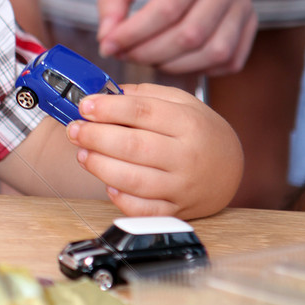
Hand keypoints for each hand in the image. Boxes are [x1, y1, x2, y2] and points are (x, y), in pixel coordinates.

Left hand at [65, 83, 242, 218]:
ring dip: (100, 166)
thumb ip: (145, 95)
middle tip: (75, 129)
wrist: (230, 168)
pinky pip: (143, 210)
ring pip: (133, 180)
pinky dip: (121, 199)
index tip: (85, 105)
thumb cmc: (199, 132)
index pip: (142, 112)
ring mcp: (182, 187)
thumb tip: (104, 94)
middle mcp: (187, 156)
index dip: (108, 108)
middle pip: (133, 146)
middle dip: (96, 136)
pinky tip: (108, 184)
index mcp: (189, 123)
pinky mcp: (176, 210)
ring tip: (83, 153)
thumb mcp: (182, 103)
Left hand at [97, 0, 256, 75]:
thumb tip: (107, 38)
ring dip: (173, 65)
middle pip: (191, 34)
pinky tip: (175, 59)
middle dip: (149, 53)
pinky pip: (229, 60)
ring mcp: (246, 3)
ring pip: (214, 51)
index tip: (109, 44)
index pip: (167, 8)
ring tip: (146, 57)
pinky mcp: (251, 22)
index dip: (134, 33)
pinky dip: (200, 68)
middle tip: (124, 54)